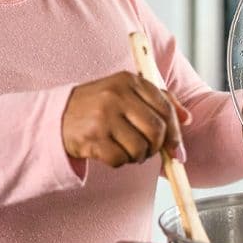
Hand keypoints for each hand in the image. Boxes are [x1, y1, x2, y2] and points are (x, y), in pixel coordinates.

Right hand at [64, 72, 190, 167]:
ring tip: (126, 149)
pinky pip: (120, 159)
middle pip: (156, 130)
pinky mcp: (92, 138)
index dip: (176, 132)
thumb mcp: (125, 92)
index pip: (165, 107)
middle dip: (157, 148)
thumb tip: (187, 118)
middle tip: (148, 152)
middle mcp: (116, 95)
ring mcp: (103, 116)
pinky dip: (119, 162)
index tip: (177, 148)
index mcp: (128, 80)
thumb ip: (157, 100)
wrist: (55, 117)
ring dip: (137, 156)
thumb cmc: (96, 106)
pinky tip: (110, 152)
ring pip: (140, 148)